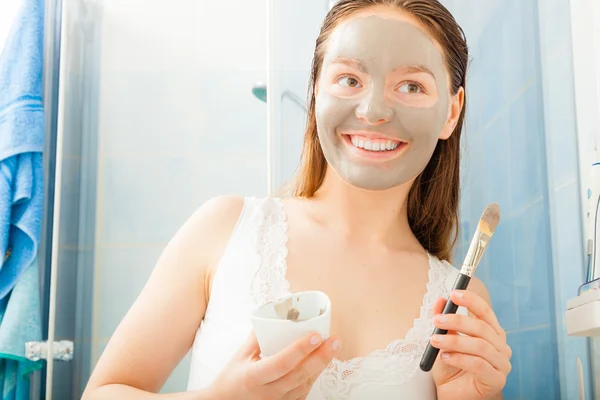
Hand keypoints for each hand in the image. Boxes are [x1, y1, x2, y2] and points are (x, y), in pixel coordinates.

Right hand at [209, 332, 341, 399]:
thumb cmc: (232, 378)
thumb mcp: (241, 355)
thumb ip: (258, 336)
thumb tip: (274, 312)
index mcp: (254, 377)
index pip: (282, 363)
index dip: (300, 349)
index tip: (316, 335)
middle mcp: (267, 394)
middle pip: (299, 375)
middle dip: (321, 357)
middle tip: (335, 341)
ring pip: (305, 385)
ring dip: (320, 367)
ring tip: (332, 348)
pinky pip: (303, 393)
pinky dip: (313, 378)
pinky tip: (321, 364)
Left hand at [431, 290, 511, 399]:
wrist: (453, 394)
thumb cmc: (452, 366)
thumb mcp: (444, 340)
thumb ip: (444, 321)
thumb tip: (440, 300)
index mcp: (491, 333)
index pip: (485, 311)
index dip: (471, 300)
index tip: (453, 294)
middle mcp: (500, 346)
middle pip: (482, 327)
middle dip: (457, 320)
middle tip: (436, 320)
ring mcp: (501, 364)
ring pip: (479, 346)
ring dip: (454, 341)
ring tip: (434, 341)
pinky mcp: (496, 380)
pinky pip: (479, 365)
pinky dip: (459, 358)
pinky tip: (445, 357)